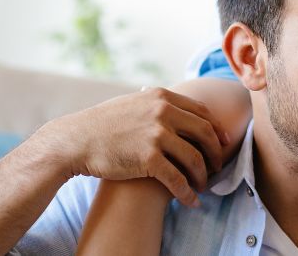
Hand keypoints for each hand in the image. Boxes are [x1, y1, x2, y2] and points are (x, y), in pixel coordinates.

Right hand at [31, 87, 229, 207]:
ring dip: (202, 176)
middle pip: (205, 133)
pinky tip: (191, 201)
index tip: (223, 143)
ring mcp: (156, 134)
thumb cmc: (101, 124)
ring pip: (194, 158)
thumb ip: (156, 104)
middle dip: (215, 153)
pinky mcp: (148, 158)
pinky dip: (187, 193)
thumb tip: (174, 105)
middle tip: (217, 167)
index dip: (216, 129)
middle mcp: (163, 112)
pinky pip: (177, 179)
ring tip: (202, 186)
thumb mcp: (133, 103)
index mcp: (162, 97)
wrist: (74, 141)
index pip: (202, 112)